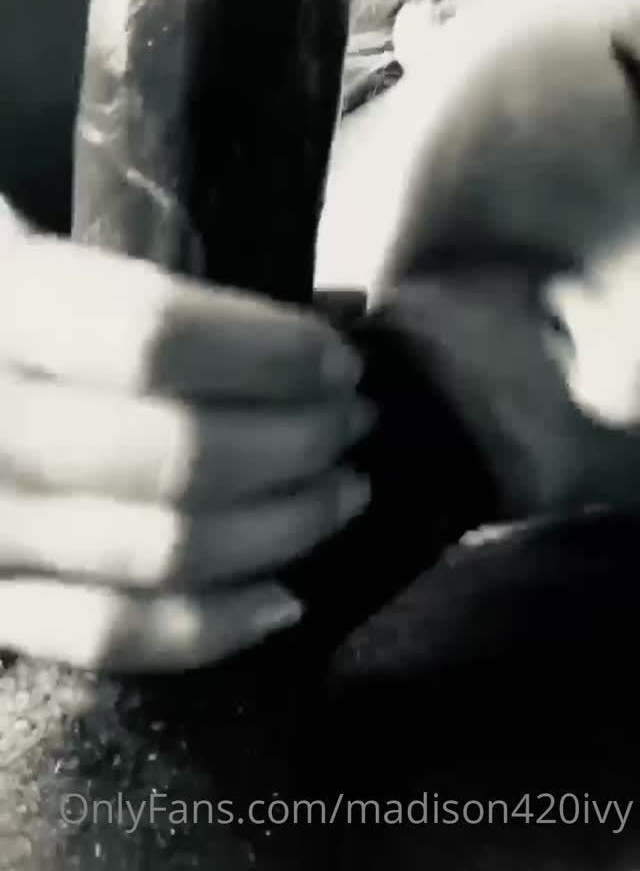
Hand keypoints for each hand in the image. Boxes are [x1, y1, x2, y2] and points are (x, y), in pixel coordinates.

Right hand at [0, 205, 370, 671]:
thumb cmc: (4, 320)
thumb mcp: (45, 266)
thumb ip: (152, 286)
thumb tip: (340, 312)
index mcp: (6, 312)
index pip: (157, 338)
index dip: (271, 352)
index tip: (337, 357)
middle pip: (182, 455)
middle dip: (300, 440)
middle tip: (353, 421)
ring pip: (167, 551)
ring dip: (288, 525)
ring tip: (344, 491)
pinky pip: (111, 635)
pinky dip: (214, 628)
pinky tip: (284, 599)